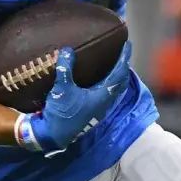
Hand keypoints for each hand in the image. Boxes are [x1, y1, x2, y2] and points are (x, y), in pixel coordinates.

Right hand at [16, 42, 132, 153]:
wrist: (53, 135)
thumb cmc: (61, 113)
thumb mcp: (62, 88)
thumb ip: (65, 68)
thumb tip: (68, 50)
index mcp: (103, 95)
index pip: (119, 73)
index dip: (124, 58)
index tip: (128, 45)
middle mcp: (105, 102)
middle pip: (121, 81)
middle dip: (123, 67)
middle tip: (122, 53)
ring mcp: (99, 108)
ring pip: (114, 89)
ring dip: (116, 76)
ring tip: (112, 64)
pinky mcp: (92, 111)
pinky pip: (106, 93)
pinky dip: (107, 83)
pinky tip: (99, 79)